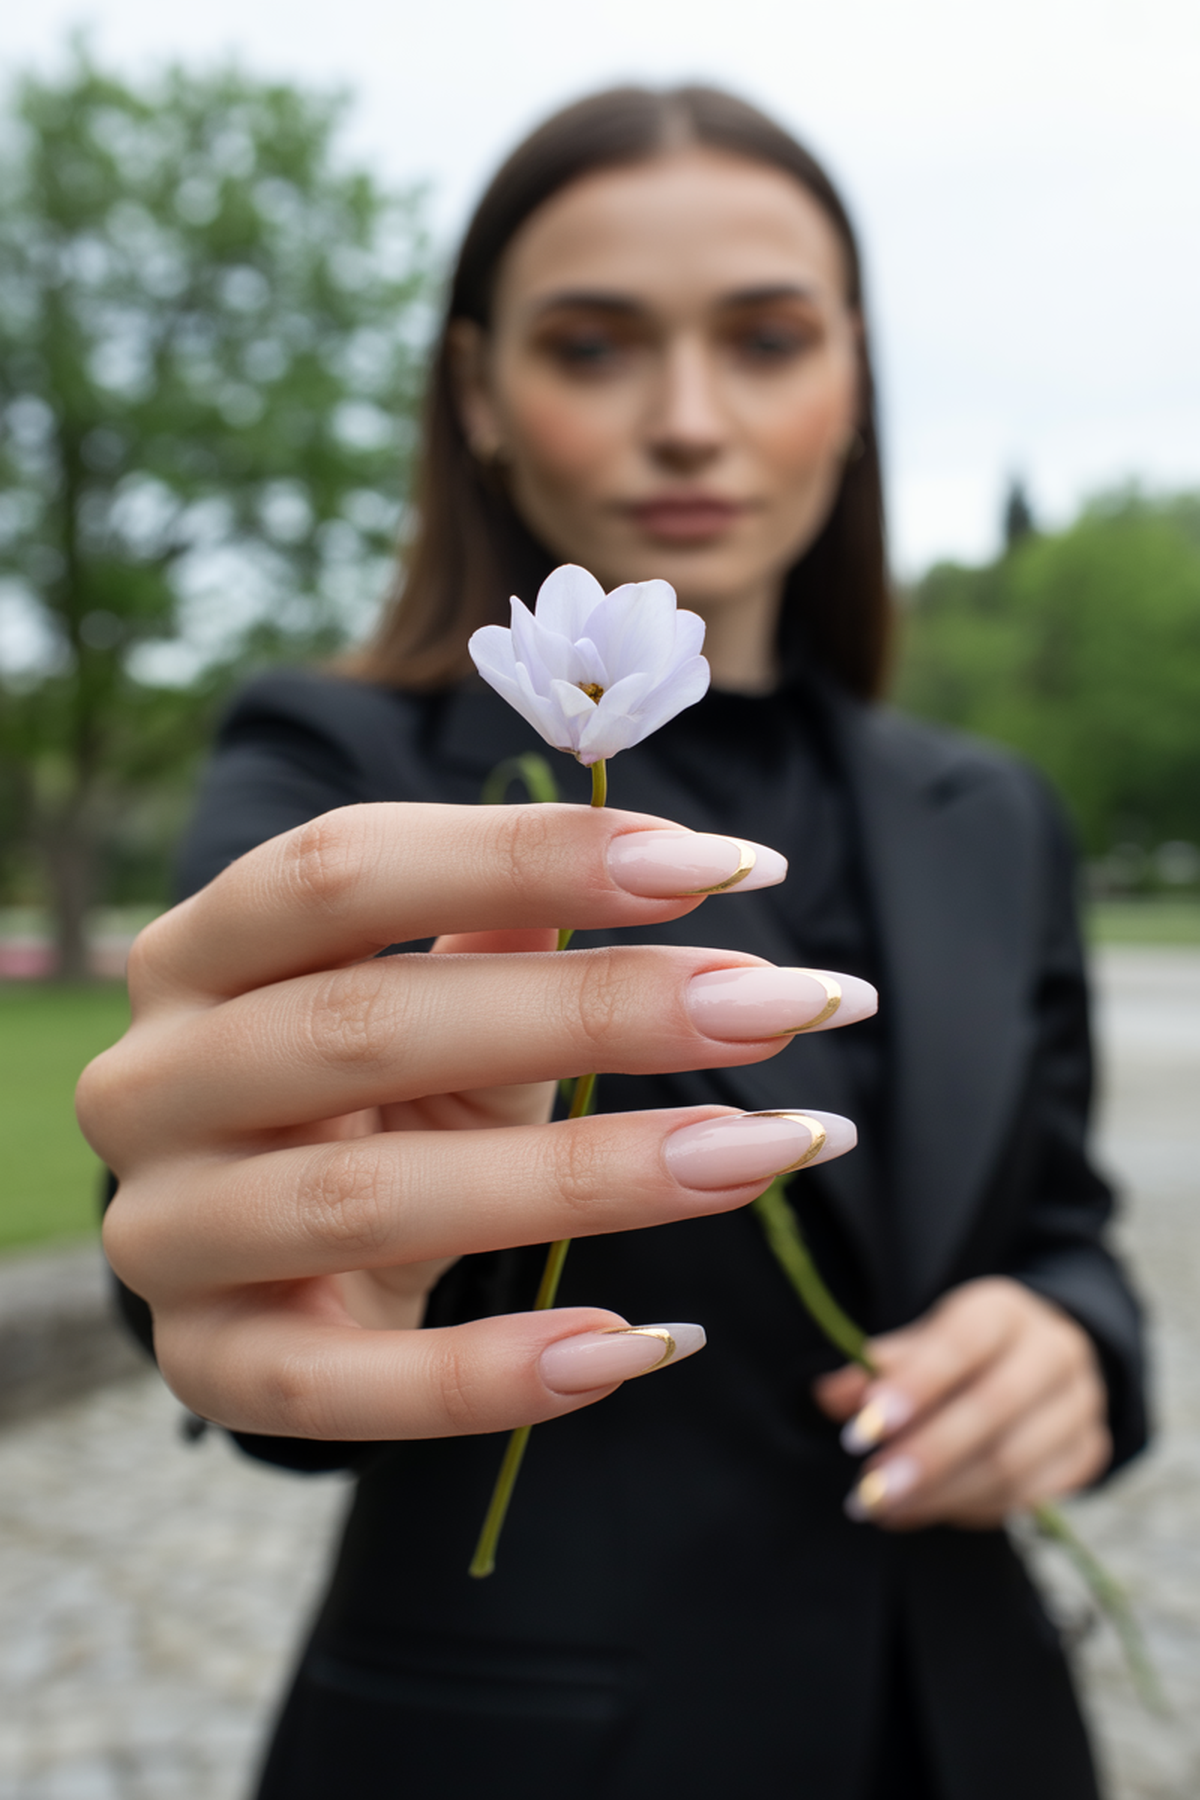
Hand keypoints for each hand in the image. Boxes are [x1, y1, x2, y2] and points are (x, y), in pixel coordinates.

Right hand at [79, 800, 869, 1442]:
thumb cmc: (369, 1092)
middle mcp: (152, 1081)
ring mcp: (164, 1232)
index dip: (530, 854)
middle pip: (365, 1026)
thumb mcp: (433, 995)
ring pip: (367, 1205)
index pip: (342, 870)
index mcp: (200, 950)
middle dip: (595, 1010)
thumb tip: (663, 856)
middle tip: (781, 1003)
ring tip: (767, 1149)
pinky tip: (637, 1345)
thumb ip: (509, 931)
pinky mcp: (209, 1367)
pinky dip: (493, 1375)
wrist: (256, 1250)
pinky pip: (339, 1391)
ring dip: (588, 1178)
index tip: (725, 866)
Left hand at [813, 1277, 1110, 1527]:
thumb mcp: (920, 1341)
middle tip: (870, 1491)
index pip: (962, 1343)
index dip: (914, 1387)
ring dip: (942, 1495)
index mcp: (1004, 1309)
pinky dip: (974, 1510)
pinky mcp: (1089, 1452)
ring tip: (885, 1510)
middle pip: (993, 1409)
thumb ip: (878, 1367)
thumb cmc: (961, 1351)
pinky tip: (930, 1511)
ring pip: (1013, 1462)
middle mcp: (1054, 1349)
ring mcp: (1080, 1404)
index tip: (863, 1431)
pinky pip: (1032, 1496)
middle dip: (926, 1457)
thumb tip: (830, 1396)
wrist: (1037, 1357)